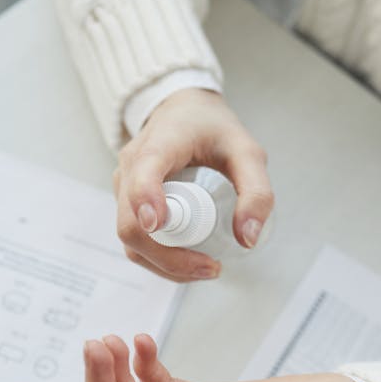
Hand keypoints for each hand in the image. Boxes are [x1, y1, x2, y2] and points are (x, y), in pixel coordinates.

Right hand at [114, 88, 273, 281]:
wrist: (183, 113)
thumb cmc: (213, 130)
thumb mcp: (247, 152)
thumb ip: (256, 192)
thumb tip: (247, 239)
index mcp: (159, 144)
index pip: (142, 173)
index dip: (145, 200)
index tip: (159, 224)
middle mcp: (131, 168)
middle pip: (132, 225)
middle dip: (170, 257)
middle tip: (213, 267)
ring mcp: (124, 188)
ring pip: (131, 241)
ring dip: (166, 265)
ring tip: (207, 268)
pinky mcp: (127, 205)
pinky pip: (136, 242)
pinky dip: (161, 260)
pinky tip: (190, 263)